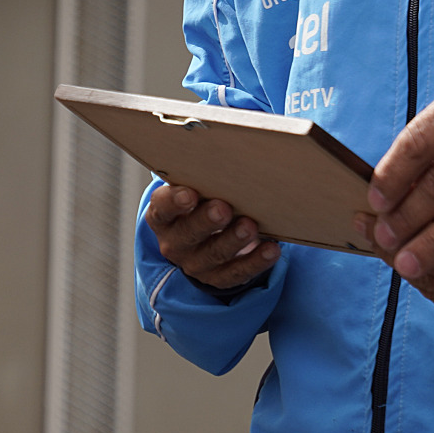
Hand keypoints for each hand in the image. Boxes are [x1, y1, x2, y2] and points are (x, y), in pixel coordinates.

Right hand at [144, 184, 284, 292]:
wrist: (203, 242)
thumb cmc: (201, 205)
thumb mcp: (194, 192)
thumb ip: (202, 180)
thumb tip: (229, 154)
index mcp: (163, 217)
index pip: (162, 209)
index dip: (174, 202)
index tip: (190, 193)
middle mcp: (175, 243)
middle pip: (188, 234)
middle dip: (206, 221)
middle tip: (223, 208)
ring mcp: (196, 264)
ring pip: (214, 254)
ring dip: (233, 240)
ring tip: (250, 226)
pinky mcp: (218, 278)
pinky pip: (237, 273)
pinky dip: (256, 261)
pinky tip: (271, 249)